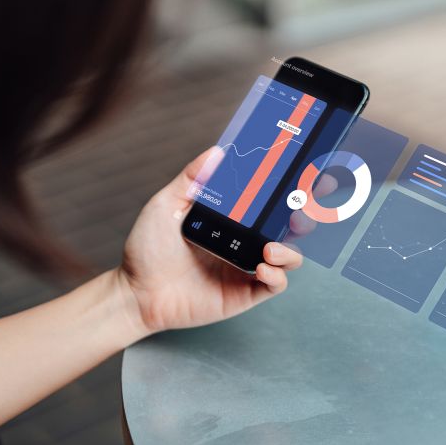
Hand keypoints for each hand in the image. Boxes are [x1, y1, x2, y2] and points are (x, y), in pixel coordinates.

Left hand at [117, 147, 302, 334]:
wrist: (137, 293)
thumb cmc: (148, 249)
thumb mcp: (166, 206)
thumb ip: (191, 179)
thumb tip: (217, 151)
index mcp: (231, 218)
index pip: (268, 201)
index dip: (291, 188)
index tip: (307, 173)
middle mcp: (244, 241)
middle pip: (288, 227)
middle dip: (305, 215)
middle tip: (305, 208)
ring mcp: (247, 267)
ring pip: (289, 256)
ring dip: (290, 250)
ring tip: (270, 248)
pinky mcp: (245, 292)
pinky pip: (275, 284)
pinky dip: (277, 275)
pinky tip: (262, 267)